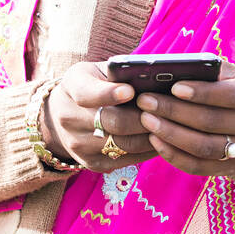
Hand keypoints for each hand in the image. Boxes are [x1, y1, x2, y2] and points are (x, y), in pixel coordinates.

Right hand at [41, 61, 159, 172]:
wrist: (63, 114)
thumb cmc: (92, 83)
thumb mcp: (97, 70)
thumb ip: (119, 73)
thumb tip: (153, 77)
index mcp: (72, 86)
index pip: (87, 93)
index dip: (109, 93)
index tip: (130, 91)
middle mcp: (70, 118)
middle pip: (114, 123)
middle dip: (144, 117)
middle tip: (168, 110)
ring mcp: (79, 145)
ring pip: (125, 144)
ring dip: (151, 135)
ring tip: (171, 124)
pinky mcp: (92, 163)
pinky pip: (127, 159)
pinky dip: (148, 149)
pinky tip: (162, 138)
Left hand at [135, 60, 234, 176]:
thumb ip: (213, 72)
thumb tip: (175, 69)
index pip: (231, 95)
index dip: (202, 92)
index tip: (175, 87)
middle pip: (211, 122)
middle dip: (174, 111)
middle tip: (146, 101)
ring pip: (203, 147)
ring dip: (170, 134)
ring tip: (146, 120)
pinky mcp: (230, 169)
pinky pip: (198, 166)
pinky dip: (173, 154)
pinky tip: (155, 140)